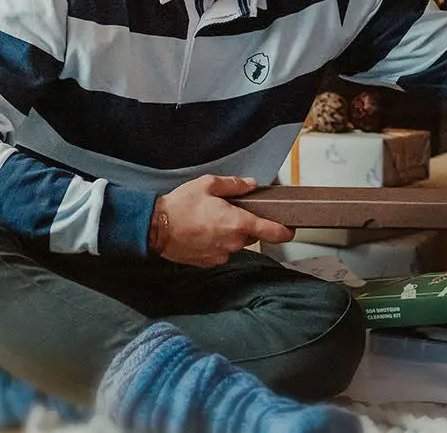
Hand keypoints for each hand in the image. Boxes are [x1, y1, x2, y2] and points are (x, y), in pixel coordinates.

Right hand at [152, 175, 294, 266]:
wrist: (154, 228)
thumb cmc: (180, 205)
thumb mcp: (208, 185)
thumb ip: (234, 185)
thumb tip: (251, 185)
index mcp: (238, 223)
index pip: (272, 231)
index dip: (285, 231)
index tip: (291, 230)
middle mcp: (233, 242)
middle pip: (251, 235)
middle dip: (245, 224)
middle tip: (228, 211)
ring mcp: (221, 254)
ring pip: (235, 243)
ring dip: (229, 233)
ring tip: (210, 221)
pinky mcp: (209, 262)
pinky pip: (221, 251)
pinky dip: (217, 242)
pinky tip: (202, 232)